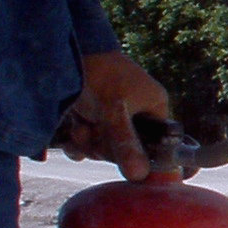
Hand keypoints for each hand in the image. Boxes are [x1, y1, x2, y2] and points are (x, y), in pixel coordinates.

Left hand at [55, 48, 173, 181]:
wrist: (71, 51)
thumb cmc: (101, 74)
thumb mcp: (114, 110)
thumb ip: (126, 142)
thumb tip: (140, 176)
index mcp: (154, 107)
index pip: (156, 143)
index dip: (138, 153)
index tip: (123, 155)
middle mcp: (137, 113)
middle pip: (127, 149)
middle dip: (106, 145)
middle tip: (92, 134)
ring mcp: (114, 117)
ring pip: (106, 147)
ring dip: (89, 142)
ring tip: (80, 128)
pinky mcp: (94, 117)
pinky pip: (90, 142)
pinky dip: (80, 142)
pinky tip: (74, 131)